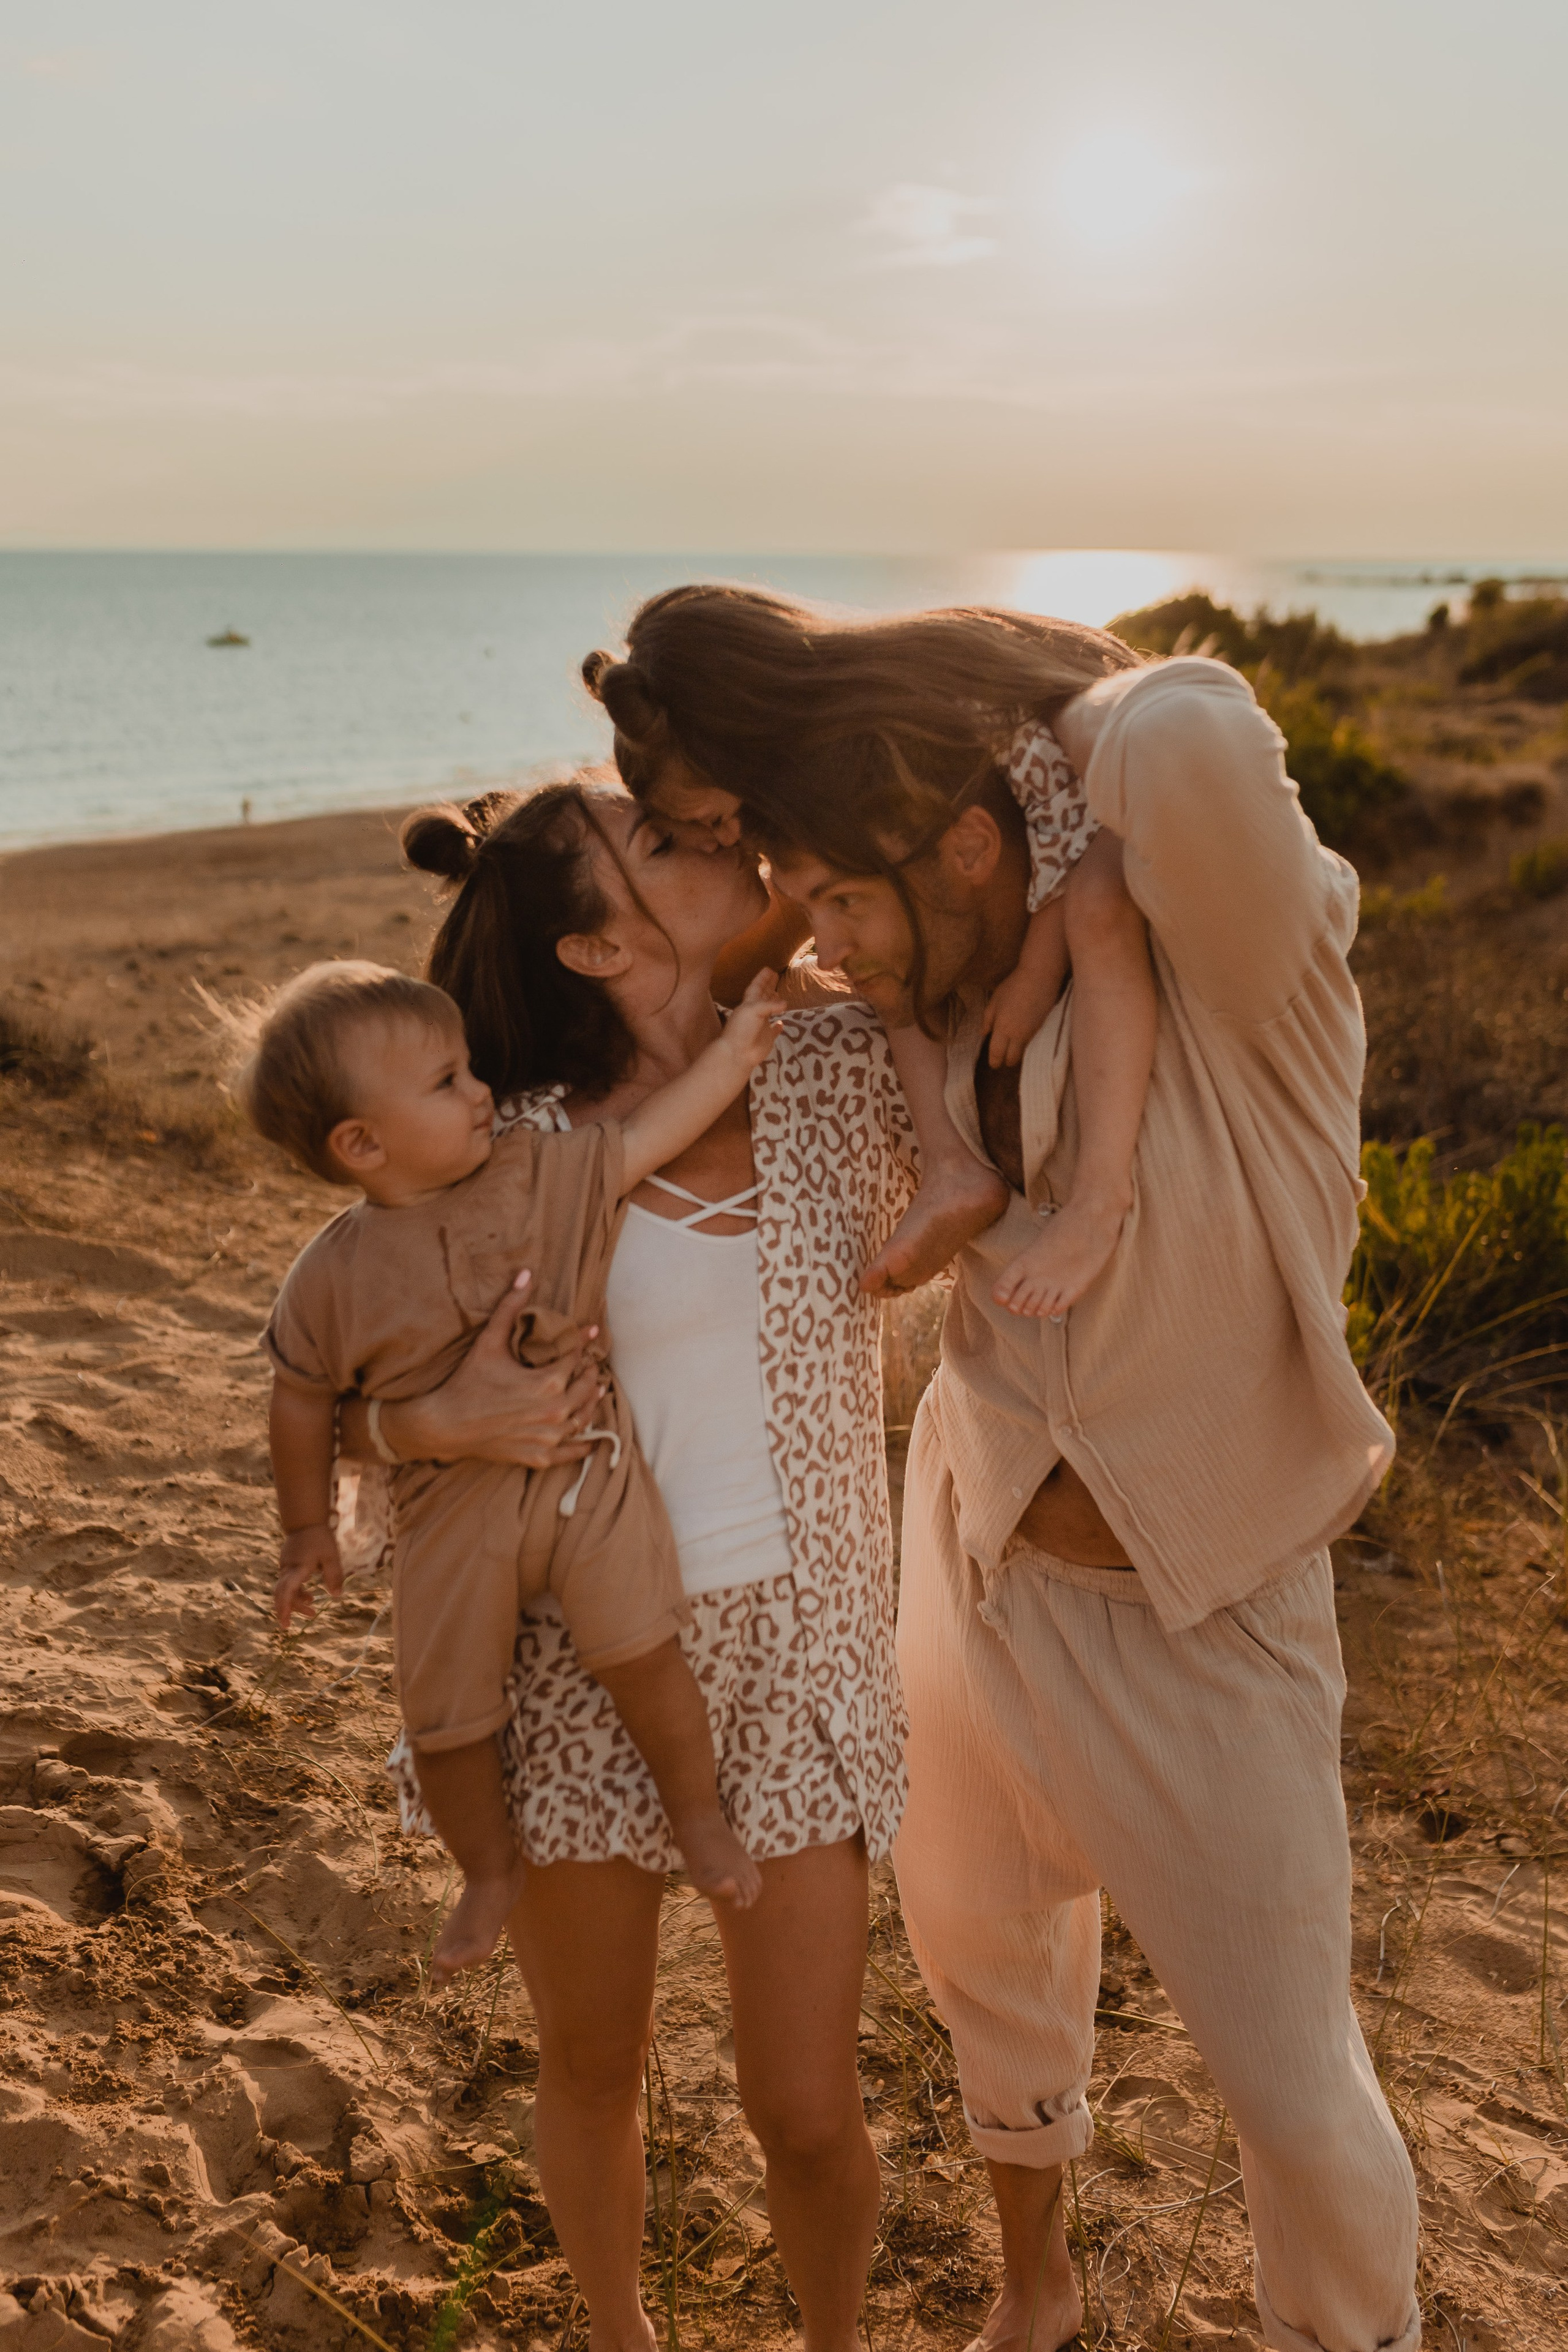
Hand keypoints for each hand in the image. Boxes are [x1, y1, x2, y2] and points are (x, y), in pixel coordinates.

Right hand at [275, 1523, 343, 1628]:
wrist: (305, 1521)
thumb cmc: (320, 1538)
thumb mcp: (332, 1556)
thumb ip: (334, 1575)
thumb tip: (336, 1595)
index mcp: (297, 1569)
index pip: (286, 1592)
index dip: (285, 1609)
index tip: (285, 1623)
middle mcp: (287, 1570)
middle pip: (283, 1595)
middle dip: (290, 1609)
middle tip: (301, 1620)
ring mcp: (285, 1567)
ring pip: (286, 1590)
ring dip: (296, 1601)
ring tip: (312, 1607)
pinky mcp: (287, 1565)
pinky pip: (288, 1583)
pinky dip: (296, 1592)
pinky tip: (308, 1595)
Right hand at [381, 1272, 601, 1469]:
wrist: (444, 1424)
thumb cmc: (467, 1381)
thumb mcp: (489, 1342)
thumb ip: (510, 1308)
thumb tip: (526, 1273)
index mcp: (548, 1383)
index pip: (576, 1359)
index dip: (582, 1343)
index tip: (589, 1333)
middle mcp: (554, 1412)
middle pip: (586, 1388)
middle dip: (590, 1373)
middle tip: (592, 1364)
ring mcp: (548, 1437)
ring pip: (584, 1417)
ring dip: (592, 1402)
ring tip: (596, 1390)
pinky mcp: (539, 1456)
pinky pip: (571, 1453)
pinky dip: (584, 1445)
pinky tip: (591, 1438)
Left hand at [719, 967, 786, 1071]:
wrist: (738, 1053)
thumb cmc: (742, 1029)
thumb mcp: (753, 1010)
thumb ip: (769, 1005)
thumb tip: (785, 1003)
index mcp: (749, 1003)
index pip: (756, 987)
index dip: (762, 978)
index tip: (769, 969)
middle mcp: (755, 1012)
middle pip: (763, 995)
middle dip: (768, 985)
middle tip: (776, 975)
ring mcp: (761, 1025)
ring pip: (769, 1010)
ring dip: (773, 1002)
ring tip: (778, 994)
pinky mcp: (767, 1037)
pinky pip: (774, 1030)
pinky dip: (778, 1026)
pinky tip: (782, 1023)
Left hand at [982, 965, 1054, 1069]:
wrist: (1040, 977)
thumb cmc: (1014, 986)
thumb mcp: (995, 1000)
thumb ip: (988, 1019)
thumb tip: (984, 1034)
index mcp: (1003, 1028)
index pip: (997, 1053)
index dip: (994, 1061)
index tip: (993, 1064)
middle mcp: (1017, 1035)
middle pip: (1012, 1059)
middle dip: (1006, 1061)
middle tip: (1002, 1057)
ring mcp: (1032, 1033)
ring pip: (1023, 1052)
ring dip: (1017, 1052)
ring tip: (1012, 1046)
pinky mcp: (1042, 1028)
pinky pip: (1031, 1043)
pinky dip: (1025, 1043)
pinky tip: (1022, 1036)